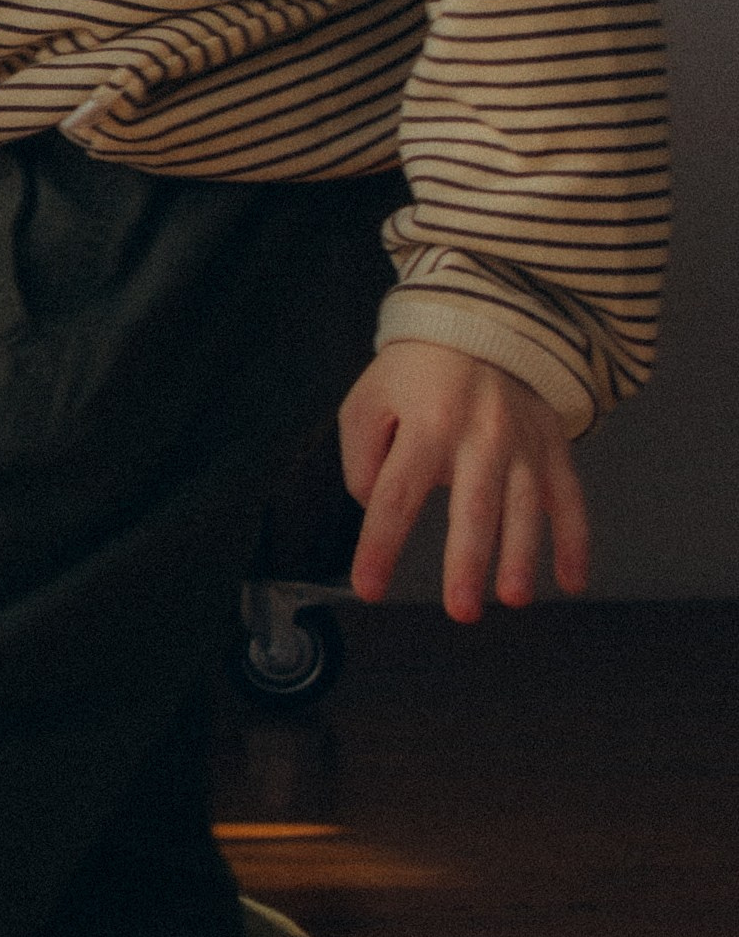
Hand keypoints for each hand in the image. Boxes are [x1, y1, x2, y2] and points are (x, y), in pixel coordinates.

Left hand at [340, 340, 589, 622]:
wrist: (482, 324)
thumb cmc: (414, 374)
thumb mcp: (368, 400)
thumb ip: (361, 458)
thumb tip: (374, 509)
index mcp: (425, 426)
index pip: (397, 496)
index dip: (381, 545)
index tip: (369, 589)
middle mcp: (478, 436)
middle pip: (472, 507)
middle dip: (468, 563)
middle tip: (461, 611)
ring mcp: (522, 443)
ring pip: (525, 507)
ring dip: (521, 556)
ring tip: (512, 599)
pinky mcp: (553, 447)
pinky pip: (570, 498)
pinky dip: (575, 542)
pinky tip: (571, 582)